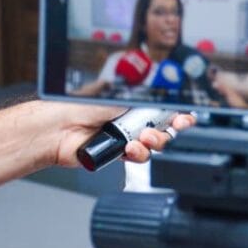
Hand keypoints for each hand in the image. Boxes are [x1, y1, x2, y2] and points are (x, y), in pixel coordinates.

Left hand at [43, 101, 194, 166]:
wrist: (61, 128)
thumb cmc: (83, 104)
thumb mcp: (120, 93)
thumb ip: (146, 94)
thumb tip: (166, 91)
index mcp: (135, 99)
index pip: (165, 105)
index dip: (179, 112)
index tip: (186, 115)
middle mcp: (133, 117)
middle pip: (166, 126)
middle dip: (172, 127)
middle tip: (172, 125)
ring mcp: (127, 136)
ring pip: (155, 144)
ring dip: (155, 141)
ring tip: (143, 137)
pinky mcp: (119, 154)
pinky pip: (139, 157)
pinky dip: (138, 153)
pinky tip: (130, 148)